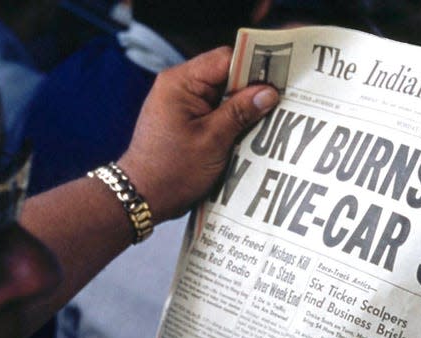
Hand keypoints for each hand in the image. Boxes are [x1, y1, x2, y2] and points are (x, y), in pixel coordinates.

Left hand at [119, 46, 278, 219]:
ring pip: (222, 94)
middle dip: (251, 89)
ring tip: (266, 118)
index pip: (226, 59)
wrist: (142, 196)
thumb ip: (241, 112)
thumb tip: (269, 92)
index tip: (278, 80)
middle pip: (226, 74)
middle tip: (278, 102)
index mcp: (180, 82)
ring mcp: (181, 103)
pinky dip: (231, 118)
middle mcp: (179, 86)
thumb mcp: (213, 140)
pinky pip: (214, 110)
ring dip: (242, 106)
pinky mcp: (185, 120)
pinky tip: (248, 131)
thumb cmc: (172, 170)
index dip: (254, 66)